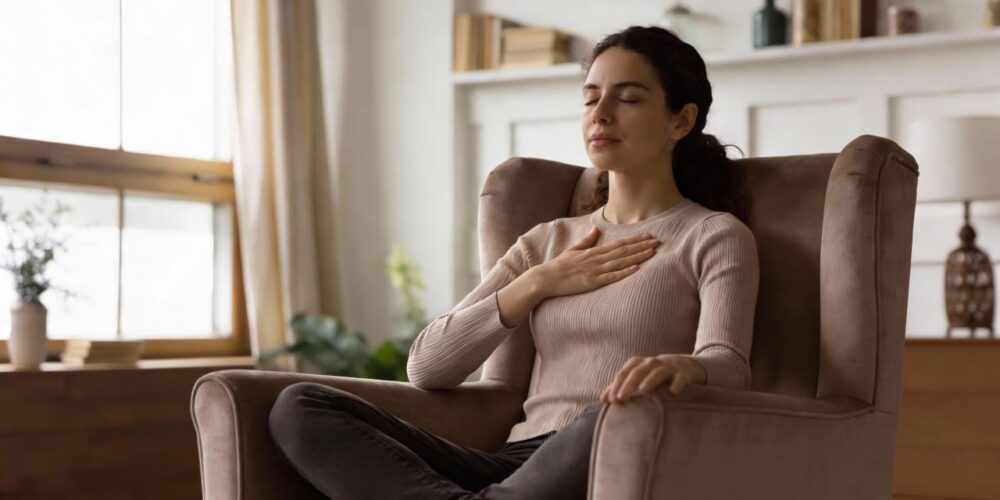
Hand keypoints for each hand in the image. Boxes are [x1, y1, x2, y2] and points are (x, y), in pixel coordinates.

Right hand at [532, 227, 659, 298]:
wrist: (547, 278)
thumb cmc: (559, 265)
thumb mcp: (573, 250)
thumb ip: (586, 240)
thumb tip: (595, 229)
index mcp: (594, 251)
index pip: (618, 243)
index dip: (634, 239)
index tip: (648, 235)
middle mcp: (597, 259)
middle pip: (623, 251)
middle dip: (641, 246)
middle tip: (658, 241)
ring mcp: (595, 270)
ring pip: (621, 261)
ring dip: (638, 256)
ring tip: (652, 252)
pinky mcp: (592, 282)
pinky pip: (611, 276)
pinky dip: (624, 272)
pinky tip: (636, 269)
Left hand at [600, 354, 706, 403]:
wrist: (684, 366)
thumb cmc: (655, 374)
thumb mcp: (638, 377)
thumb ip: (621, 387)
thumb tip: (603, 399)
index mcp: (639, 364)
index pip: (625, 372)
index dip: (616, 384)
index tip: (611, 400)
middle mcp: (653, 363)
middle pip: (639, 371)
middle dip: (629, 384)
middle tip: (621, 398)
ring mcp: (669, 367)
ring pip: (658, 371)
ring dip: (650, 380)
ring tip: (643, 390)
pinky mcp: (684, 372)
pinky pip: (681, 377)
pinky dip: (677, 383)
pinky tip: (673, 392)